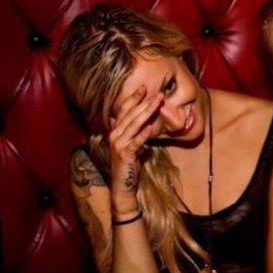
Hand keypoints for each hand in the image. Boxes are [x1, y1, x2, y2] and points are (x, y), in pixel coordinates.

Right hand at [107, 85, 162, 206]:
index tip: (143, 87)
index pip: (123, 110)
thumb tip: (141, 121)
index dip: (133, 98)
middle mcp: (114, 135)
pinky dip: (143, 135)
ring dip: (146, 113)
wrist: (123, 185)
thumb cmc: (129, 164)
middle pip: (130, 115)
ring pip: (134, 125)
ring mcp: (118, 144)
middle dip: (145, 103)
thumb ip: (133, 132)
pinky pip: (136, 143)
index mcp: (115, 130)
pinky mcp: (125, 155)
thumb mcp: (131, 145)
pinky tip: (151, 128)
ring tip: (157, 104)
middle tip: (158, 94)